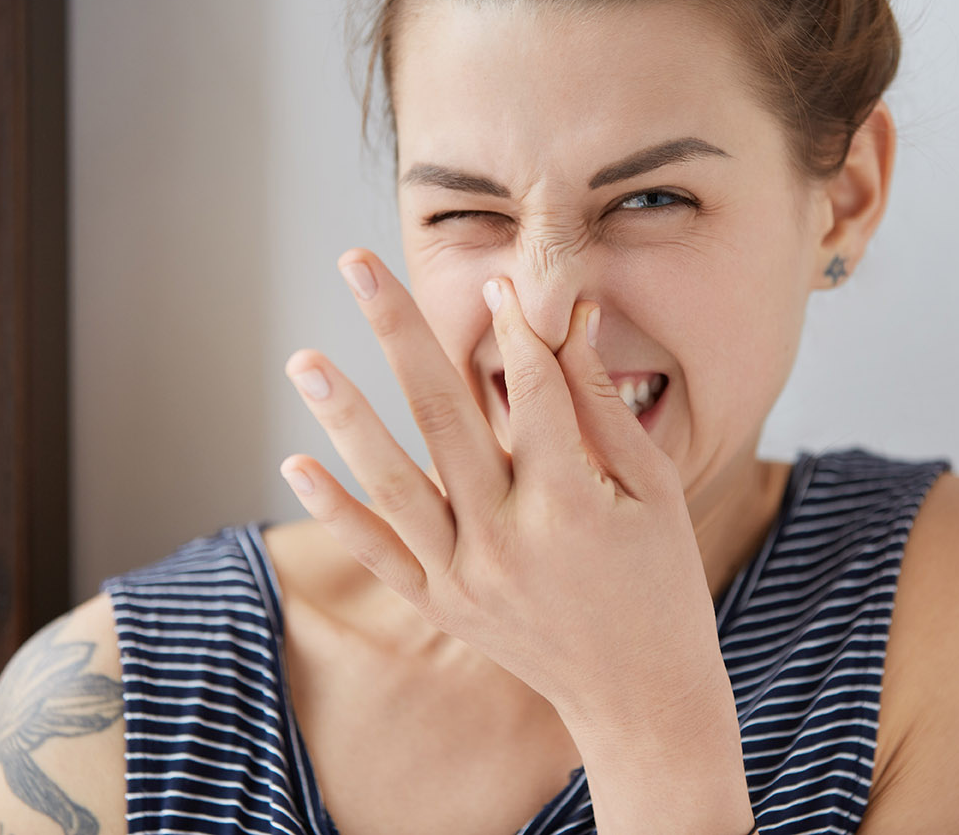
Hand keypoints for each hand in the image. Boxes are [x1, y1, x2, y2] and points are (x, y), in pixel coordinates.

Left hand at [279, 250, 731, 732]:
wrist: (640, 695)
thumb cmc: (661, 581)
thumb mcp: (651, 489)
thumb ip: (602, 407)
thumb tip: (569, 321)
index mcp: (571, 506)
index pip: (531, 392)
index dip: (515, 330)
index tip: (493, 283)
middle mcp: (507, 540)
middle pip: (444, 416)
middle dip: (399, 332)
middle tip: (357, 264)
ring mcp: (466, 578)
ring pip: (395, 483)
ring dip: (347, 417)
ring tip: (302, 358)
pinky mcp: (441, 605)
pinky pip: (378, 553)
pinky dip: (335, 511)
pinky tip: (296, 462)